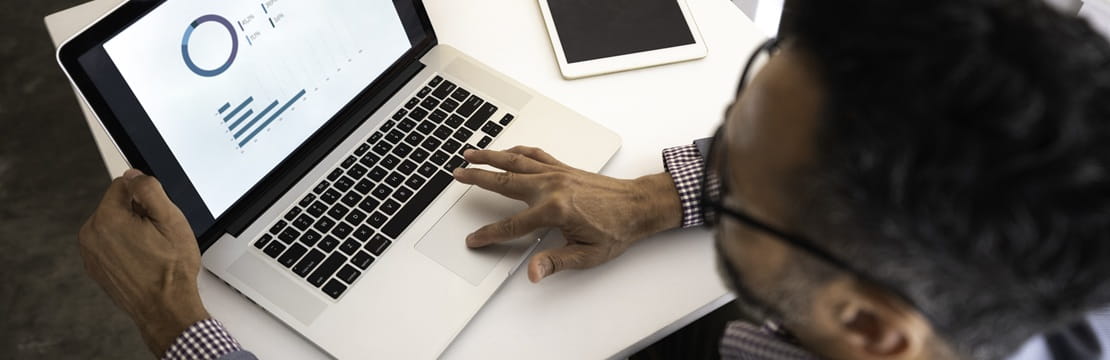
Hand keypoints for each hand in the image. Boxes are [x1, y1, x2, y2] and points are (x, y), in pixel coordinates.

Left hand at [78, 169, 208, 355]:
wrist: (166, 308)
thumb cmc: (171, 270)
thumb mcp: (171, 220)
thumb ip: (150, 189)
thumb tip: (134, 174)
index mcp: (107, 219)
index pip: (123, 185)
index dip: (145, 196)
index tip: (157, 215)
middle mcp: (91, 235)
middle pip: (116, 205)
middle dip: (137, 213)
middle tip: (157, 235)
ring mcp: (91, 253)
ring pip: (113, 224)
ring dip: (131, 231)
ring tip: (151, 250)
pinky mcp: (95, 267)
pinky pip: (110, 244)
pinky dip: (125, 248)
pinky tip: (143, 261)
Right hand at [452, 146, 682, 282]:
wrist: (639, 205)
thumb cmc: (617, 229)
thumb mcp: (587, 254)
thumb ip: (555, 262)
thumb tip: (533, 272)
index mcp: (554, 210)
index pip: (511, 226)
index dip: (489, 235)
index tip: (474, 239)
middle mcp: (551, 186)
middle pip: (504, 182)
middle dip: (477, 178)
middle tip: (457, 174)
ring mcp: (557, 173)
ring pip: (515, 161)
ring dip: (491, 156)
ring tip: (470, 152)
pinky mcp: (564, 167)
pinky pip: (535, 155)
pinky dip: (518, 151)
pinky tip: (507, 152)